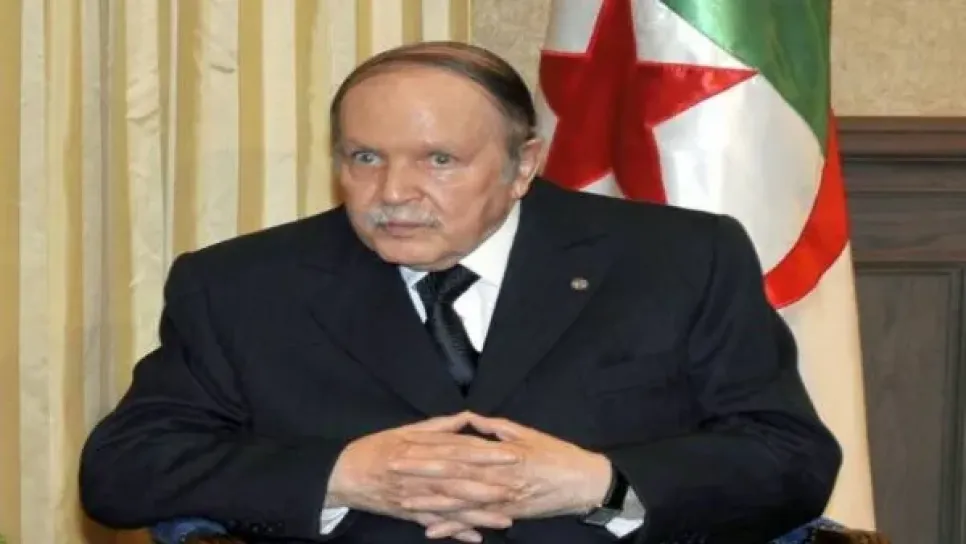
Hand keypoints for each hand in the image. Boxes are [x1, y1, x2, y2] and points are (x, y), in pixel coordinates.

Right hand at [326, 412, 520, 541]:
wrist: (343, 474)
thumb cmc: (375, 449)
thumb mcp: (404, 430)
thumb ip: (438, 427)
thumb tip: (467, 418)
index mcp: (420, 448)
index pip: (460, 450)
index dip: (487, 453)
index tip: (512, 454)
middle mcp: (419, 472)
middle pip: (459, 479)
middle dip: (490, 484)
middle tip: (517, 487)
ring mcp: (414, 495)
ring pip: (451, 505)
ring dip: (478, 512)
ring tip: (505, 517)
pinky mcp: (408, 513)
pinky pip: (435, 523)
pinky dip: (453, 531)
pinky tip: (475, 538)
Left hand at [394, 414, 612, 524]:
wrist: (584, 482)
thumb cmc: (556, 454)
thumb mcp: (526, 433)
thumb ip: (495, 427)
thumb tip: (470, 420)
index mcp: (500, 451)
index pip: (459, 448)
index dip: (430, 449)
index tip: (404, 448)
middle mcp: (498, 474)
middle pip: (454, 474)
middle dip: (421, 475)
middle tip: (393, 474)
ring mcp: (502, 497)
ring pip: (461, 501)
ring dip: (431, 504)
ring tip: (404, 503)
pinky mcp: (507, 513)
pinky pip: (476, 522)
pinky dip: (454, 528)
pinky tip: (432, 532)